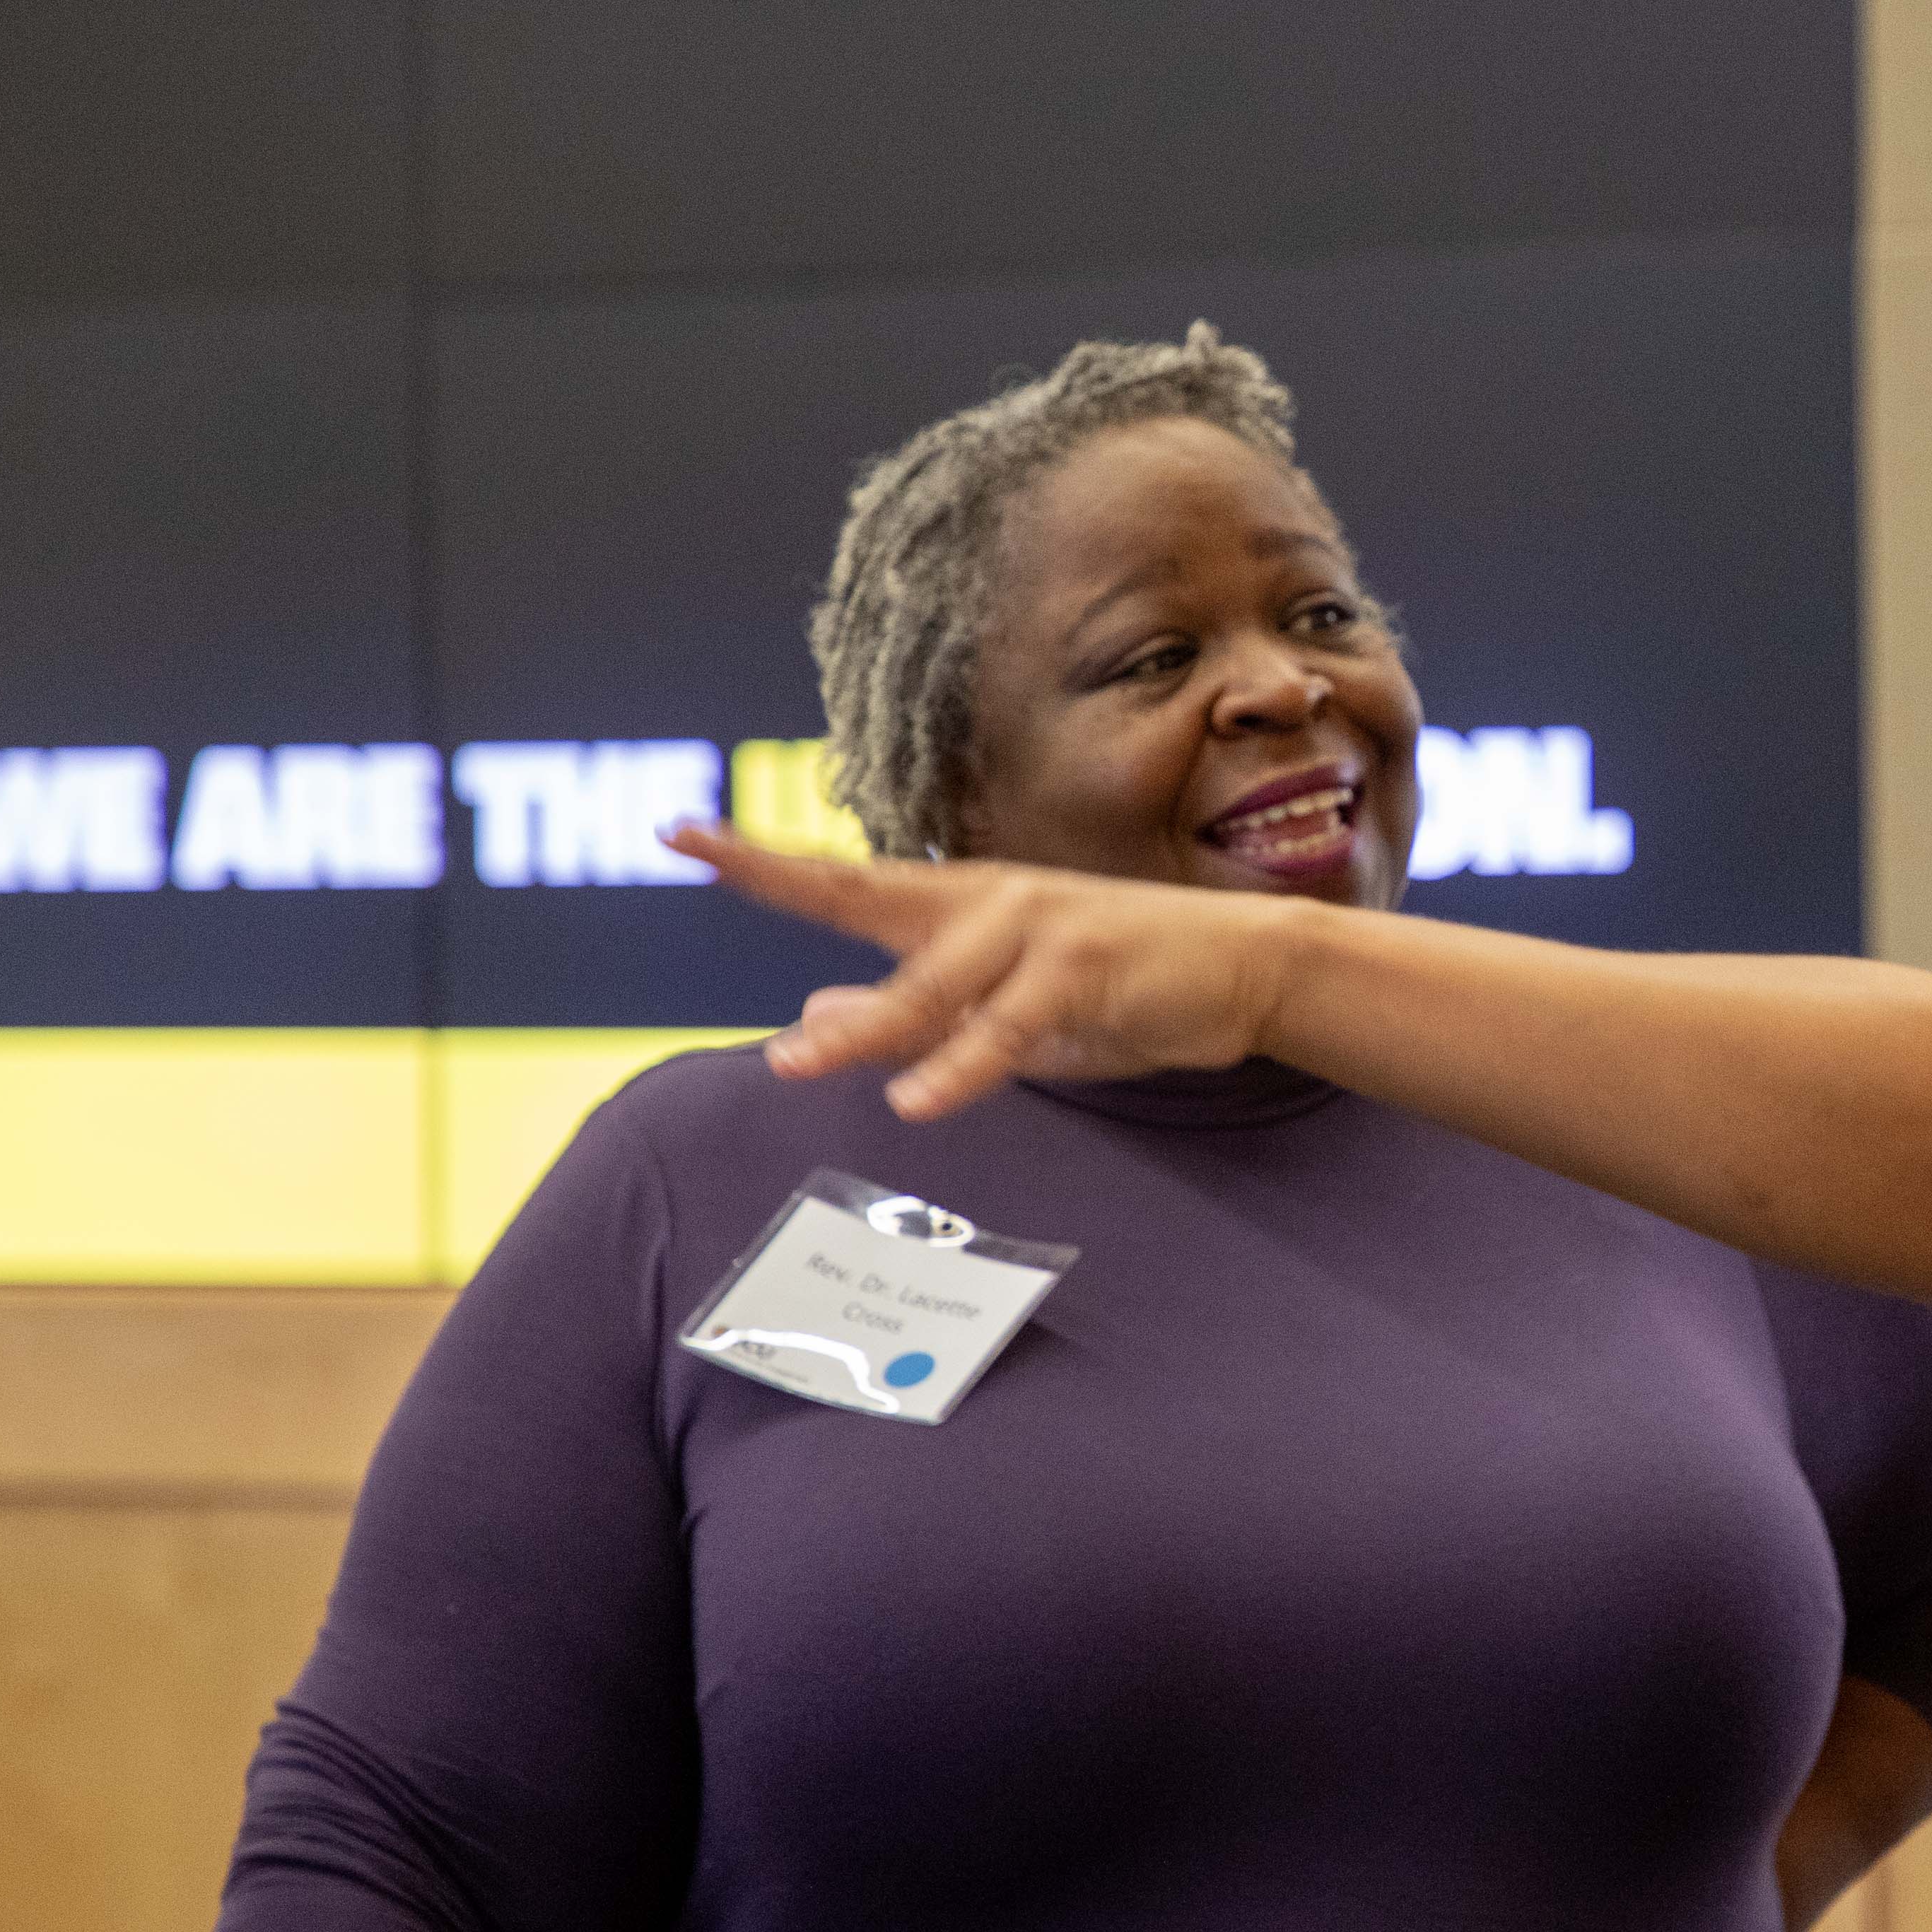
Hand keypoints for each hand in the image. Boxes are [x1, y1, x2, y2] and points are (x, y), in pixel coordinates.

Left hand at [669, 822, 1304, 1116]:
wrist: (1248, 964)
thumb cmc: (1124, 984)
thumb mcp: (1008, 1005)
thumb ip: (914, 1011)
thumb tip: (811, 1014)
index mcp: (961, 905)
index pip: (843, 883)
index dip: (761, 861)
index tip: (683, 833)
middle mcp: (987, 902)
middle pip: (863, 896)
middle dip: (778, 873)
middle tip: (697, 850)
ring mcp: (1037, 930)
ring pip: (930, 982)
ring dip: (863, 1025)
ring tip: (794, 1060)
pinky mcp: (1085, 971)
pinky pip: (1009, 1028)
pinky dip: (963, 1066)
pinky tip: (917, 1097)